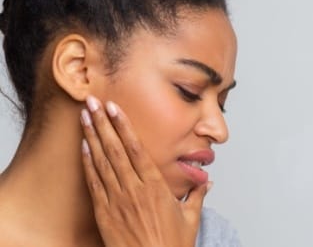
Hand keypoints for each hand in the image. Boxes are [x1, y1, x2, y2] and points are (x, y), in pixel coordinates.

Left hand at [80, 96, 209, 246]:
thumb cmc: (171, 246)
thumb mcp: (190, 219)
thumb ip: (197, 195)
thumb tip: (208, 181)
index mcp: (155, 187)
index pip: (136, 149)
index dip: (124, 126)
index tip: (115, 108)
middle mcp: (134, 190)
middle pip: (115, 149)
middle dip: (103, 123)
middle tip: (93, 101)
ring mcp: (116, 200)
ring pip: (102, 162)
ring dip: (92, 137)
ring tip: (84, 116)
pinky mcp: (104, 213)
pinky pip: (94, 183)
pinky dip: (87, 164)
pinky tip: (83, 148)